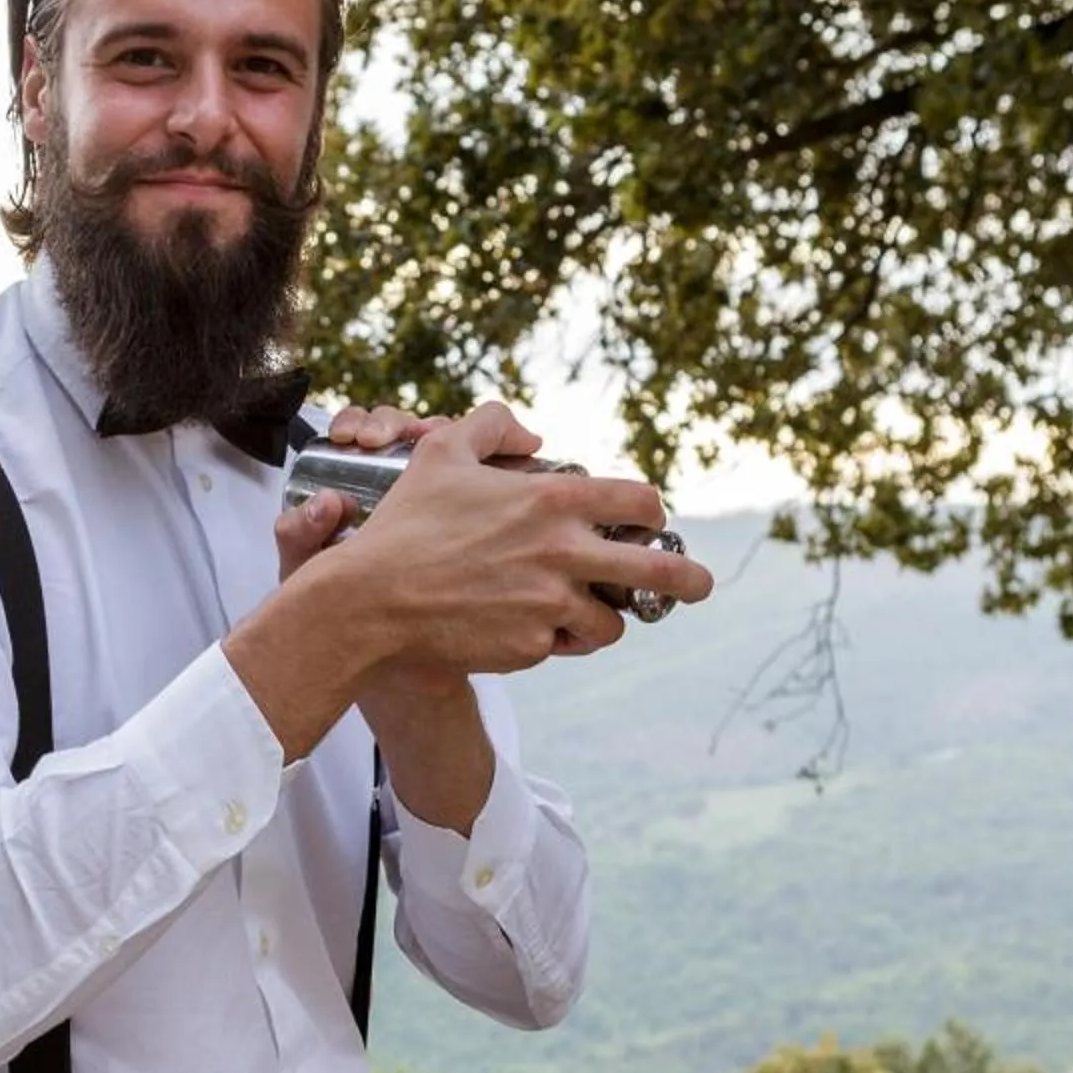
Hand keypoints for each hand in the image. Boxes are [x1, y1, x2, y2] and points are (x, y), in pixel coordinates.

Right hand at [304, 405, 713, 674]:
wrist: (371, 598)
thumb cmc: (405, 524)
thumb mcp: (441, 453)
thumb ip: (491, 425)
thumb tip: (531, 431)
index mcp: (554, 500)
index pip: (641, 501)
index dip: (653, 513)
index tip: (651, 523)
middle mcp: (564, 552)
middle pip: (660, 570)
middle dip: (689, 579)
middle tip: (701, 585)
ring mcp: (551, 605)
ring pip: (613, 621)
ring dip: (605, 617)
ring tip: (589, 616)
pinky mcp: (531, 647)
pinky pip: (565, 647)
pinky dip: (557, 641)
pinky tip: (535, 631)